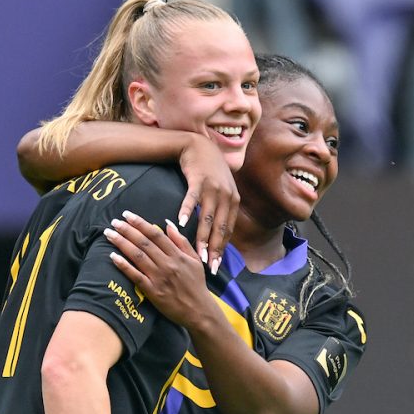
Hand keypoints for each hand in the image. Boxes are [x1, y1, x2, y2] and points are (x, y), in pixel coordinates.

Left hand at [104, 211, 213, 330]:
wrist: (199, 311)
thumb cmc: (197, 285)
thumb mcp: (195, 260)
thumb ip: (181, 241)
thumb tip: (168, 224)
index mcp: (177, 255)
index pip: (156, 234)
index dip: (140, 223)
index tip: (127, 215)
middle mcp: (168, 264)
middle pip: (144, 243)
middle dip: (127, 230)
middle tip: (114, 222)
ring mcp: (159, 278)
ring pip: (138, 256)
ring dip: (122, 243)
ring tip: (109, 234)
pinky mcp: (153, 292)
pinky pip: (136, 276)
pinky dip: (124, 266)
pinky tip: (113, 257)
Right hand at [176, 133, 238, 271]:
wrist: (199, 146)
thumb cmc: (209, 172)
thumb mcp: (223, 191)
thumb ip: (223, 210)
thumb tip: (220, 234)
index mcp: (233, 201)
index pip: (228, 230)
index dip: (222, 249)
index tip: (216, 266)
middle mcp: (226, 196)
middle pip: (220, 228)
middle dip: (214, 249)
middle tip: (209, 267)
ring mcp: (213, 188)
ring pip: (207, 218)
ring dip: (202, 237)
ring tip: (197, 254)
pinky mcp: (198, 180)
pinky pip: (191, 198)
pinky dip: (186, 211)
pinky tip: (180, 223)